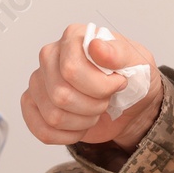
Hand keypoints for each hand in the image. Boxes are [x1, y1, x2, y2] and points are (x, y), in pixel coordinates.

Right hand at [21, 25, 162, 149]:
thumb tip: (96, 45)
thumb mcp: (139, 63)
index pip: (71, 69)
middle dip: (92, 106)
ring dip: (83, 121)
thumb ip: (119, 53)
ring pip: (53, 115)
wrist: (131, 105)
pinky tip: (80, 125)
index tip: (118, 83)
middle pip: (60, 94)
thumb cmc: (134, 79)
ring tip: (94, 111)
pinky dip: (68, 136)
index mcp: (74, 37)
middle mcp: (50, 55)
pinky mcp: (33, 104)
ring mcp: (38, 81)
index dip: (100, 86)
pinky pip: (42, 130)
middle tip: (106, 100)